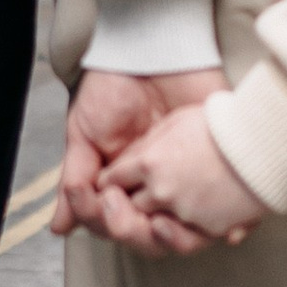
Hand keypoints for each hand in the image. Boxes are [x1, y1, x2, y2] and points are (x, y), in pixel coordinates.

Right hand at [59, 67, 223, 242]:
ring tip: (159, 218)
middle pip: (148, 237)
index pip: (113, 225)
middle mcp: (154, 189)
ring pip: (184, 234)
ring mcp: (186, 182)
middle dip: (131, 231)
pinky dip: (228, 229)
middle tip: (122, 204)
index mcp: (122, 185)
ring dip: (171, 237)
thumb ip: (75, 177)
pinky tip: (223, 230)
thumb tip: (59, 227)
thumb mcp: (84, 133)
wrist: (149, 50)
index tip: (99, 200)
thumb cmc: (113, 87)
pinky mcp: (217, 171)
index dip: (104, 222)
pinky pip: (227, 213)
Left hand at [100, 103, 265, 256]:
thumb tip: (131, 160)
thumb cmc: (224, 123)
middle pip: (129, 207)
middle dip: (126, 205)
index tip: (114, 183)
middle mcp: (161, 191)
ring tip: (162, 212)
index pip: (113, 179)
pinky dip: (184, 230)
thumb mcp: (176, 121)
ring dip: (154, 222)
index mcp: (149, 162)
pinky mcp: (208, 227)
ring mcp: (185, 212)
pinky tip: (188, 219)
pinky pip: (187, 237)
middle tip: (128, 201)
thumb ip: (149, 144)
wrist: (266, 139)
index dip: (112, 182)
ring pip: (153, 228)